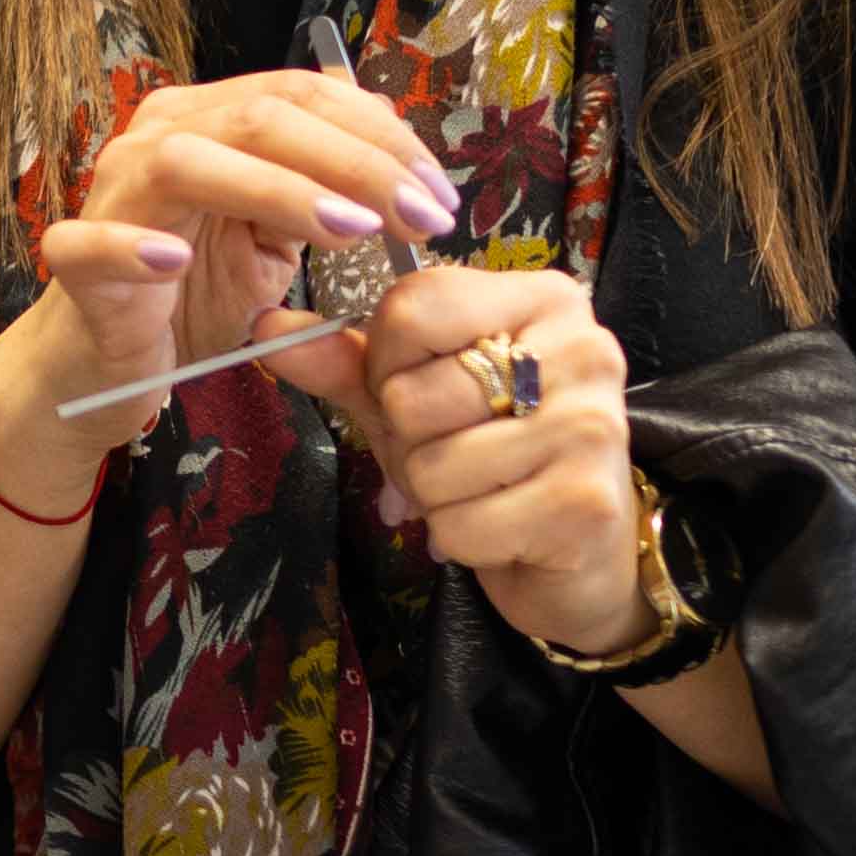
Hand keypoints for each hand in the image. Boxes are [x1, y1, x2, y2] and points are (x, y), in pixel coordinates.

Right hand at [0, 72, 459, 513]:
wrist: (108, 362)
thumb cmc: (193, 297)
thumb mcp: (274, 235)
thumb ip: (321, 185)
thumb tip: (397, 145)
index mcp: (208, 120)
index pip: (302, 97)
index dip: (380, 137)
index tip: (439, 195)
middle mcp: (157, 137)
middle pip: (259, 118)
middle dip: (355, 163)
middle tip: (420, 217)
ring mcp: (111, 194)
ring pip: (186, 160)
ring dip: (276, 189)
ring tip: (349, 230)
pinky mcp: (74, 261)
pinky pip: (91, 243)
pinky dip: (132, 247)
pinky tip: (175, 260)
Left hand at [333, 265, 651, 660]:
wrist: (583, 556)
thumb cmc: (496, 458)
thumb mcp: (417, 397)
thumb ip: (345, 361)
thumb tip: (265, 326)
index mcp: (542, 299)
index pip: (412, 305)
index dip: (384, 362)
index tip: (419, 388)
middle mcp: (581, 349)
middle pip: (412, 393)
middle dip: (411, 440)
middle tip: (461, 451)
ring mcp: (590, 424)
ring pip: (430, 465)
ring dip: (435, 495)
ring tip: (483, 491)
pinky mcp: (584, 501)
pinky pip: (459, 523)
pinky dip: (461, 539)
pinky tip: (505, 529)